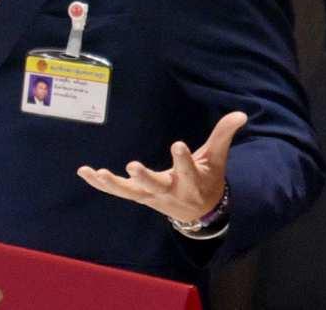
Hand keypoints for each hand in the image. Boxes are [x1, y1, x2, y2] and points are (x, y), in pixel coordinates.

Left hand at [76, 111, 247, 222]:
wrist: (201, 212)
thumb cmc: (208, 178)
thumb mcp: (217, 158)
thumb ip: (224, 134)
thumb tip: (241, 113)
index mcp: (192, 181)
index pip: (189, 169)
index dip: (184, 159)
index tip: (178, 145)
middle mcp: (171, 191)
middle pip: (156, 185)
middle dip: (145, 177)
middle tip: (132, 166)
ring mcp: (152, 196)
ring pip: (131, 192)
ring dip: (113, 184)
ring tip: (95, 172)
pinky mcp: (140, 196)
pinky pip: (118, 192)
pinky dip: (101, 184)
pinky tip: (84, 172)